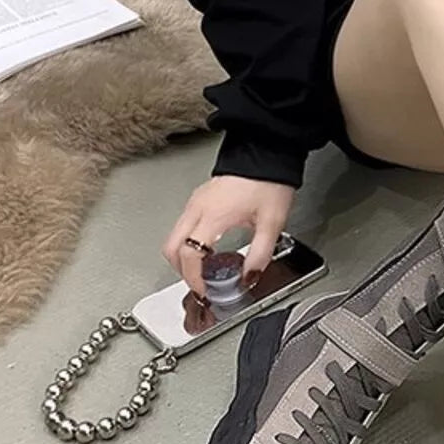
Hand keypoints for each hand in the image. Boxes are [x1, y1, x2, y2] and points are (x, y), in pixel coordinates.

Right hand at [162, 175, 295, 298]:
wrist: (267, 152)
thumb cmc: (269, 180)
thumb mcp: (272, 223)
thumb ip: (260, 254)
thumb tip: (249, 277)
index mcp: (212, 215)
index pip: (189, 255)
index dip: (194, 278)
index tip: (204, 291)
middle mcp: (197, 208)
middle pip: (171, 248)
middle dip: (182, 272)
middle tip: (200, 285)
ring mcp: (195, 202)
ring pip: (174, 237)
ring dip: (184, 258)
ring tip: (206, 271)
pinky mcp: (199, 198)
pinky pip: (184, 226)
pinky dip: (189, 244)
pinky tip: (208, 250)